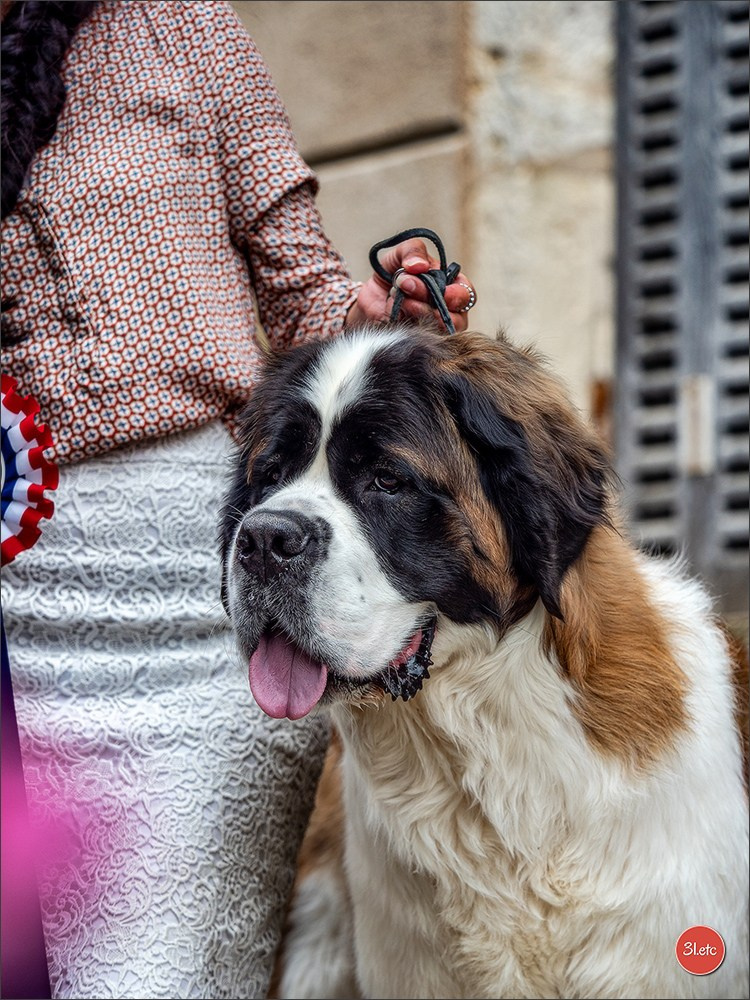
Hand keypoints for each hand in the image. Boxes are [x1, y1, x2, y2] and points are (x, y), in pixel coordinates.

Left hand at [346, 237, 475, 332]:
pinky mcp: (418, 340)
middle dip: (435, 303)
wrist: (368, 297)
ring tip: (402, 300)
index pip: (466, 294)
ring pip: (440, 330)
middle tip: (409, 287)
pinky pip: (421, 338)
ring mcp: (434, 328)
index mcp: (450, 285)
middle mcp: (447, 310)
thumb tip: (420, 265)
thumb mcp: (400, 255)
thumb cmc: (390, 274)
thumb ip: (413, 251)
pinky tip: (396, 312)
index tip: (443, 291)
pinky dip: (408, 323)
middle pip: (457, 317)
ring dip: (420, 312)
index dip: (458, 295)